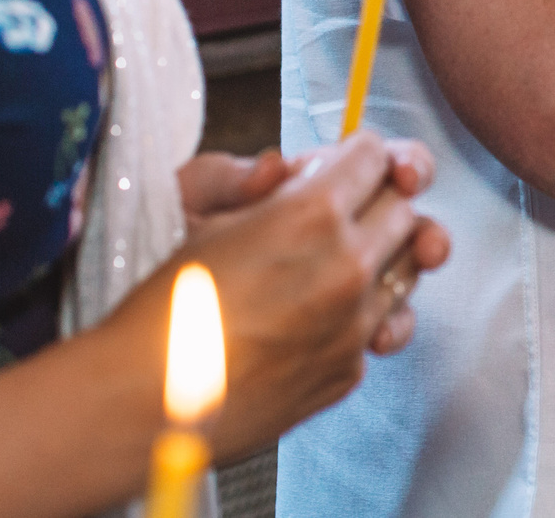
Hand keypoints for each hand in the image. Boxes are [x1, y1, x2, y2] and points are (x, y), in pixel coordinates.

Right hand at [133, 131, 451, 458]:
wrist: (143, 400)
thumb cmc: (166, 307)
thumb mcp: (213, 222)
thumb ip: (272, 189)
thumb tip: (298, 168)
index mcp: (313, 214)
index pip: (375, 155)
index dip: (359, 154)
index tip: (348, 163)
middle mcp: (348, 265)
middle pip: (404, 207)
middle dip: (378, 200)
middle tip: (347, 209)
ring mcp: (356, 322)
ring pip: (411, 266)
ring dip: (387, 253)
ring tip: (349, 256)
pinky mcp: (350, 369)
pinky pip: (383, 323)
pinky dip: (366, 313)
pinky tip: (329, 313)